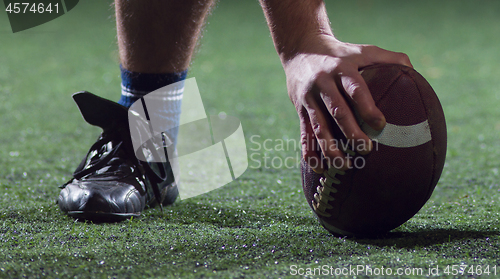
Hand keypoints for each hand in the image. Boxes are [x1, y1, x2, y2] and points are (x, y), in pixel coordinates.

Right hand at [283, 34, 411, 171]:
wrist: (301, 50)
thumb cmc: (341, 54)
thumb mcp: (363, 50)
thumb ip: (389, 59)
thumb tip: (414, 71)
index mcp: (342, 69)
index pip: (355, 89)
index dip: (366, 107)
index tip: (381, 124)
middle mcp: (324, 84)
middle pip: (337, 111)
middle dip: (351, 132)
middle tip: (367, 150)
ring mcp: (310, 99)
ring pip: (318, 127)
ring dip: (330, 148)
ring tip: (344, 165)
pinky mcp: (301, 111)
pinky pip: (304, 134)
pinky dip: (310, 153)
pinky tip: (321, 168)